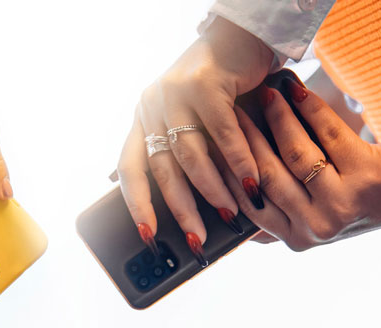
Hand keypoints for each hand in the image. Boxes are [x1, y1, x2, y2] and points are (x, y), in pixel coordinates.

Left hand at [118, 16, 273, 258]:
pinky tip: (250, 182)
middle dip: (181, 209)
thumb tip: (184, 205)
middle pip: (162, 169)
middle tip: (197, 238)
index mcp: (144, 117)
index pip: (129, 168)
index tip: (148, 234)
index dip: (137, 204)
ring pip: (191, 155)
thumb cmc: (223, 86)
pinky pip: (221, 134)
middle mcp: (152, 105)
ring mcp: (175, 92)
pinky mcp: (203, 83)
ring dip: (213, 189)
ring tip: (229, 212)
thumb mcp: (196, 122)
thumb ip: (187, 155)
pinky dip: (238, 161)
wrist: (243, 36)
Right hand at [221, 70, 380, 249]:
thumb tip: (225, 198)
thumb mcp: (310, 218)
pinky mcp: (366, 175)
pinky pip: (328, 133)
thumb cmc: (354, 200)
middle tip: (232, 109)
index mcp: (296, 238)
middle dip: (246, 138)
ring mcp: (342, 204)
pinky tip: (296, 91)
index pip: (250, 200)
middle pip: (267, 176)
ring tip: (265, 93)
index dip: (230, 167)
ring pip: (295, 154)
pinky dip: (309, 108)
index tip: (216, 137)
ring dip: (277, 118)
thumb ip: (273, 216)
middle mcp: (317, 227)